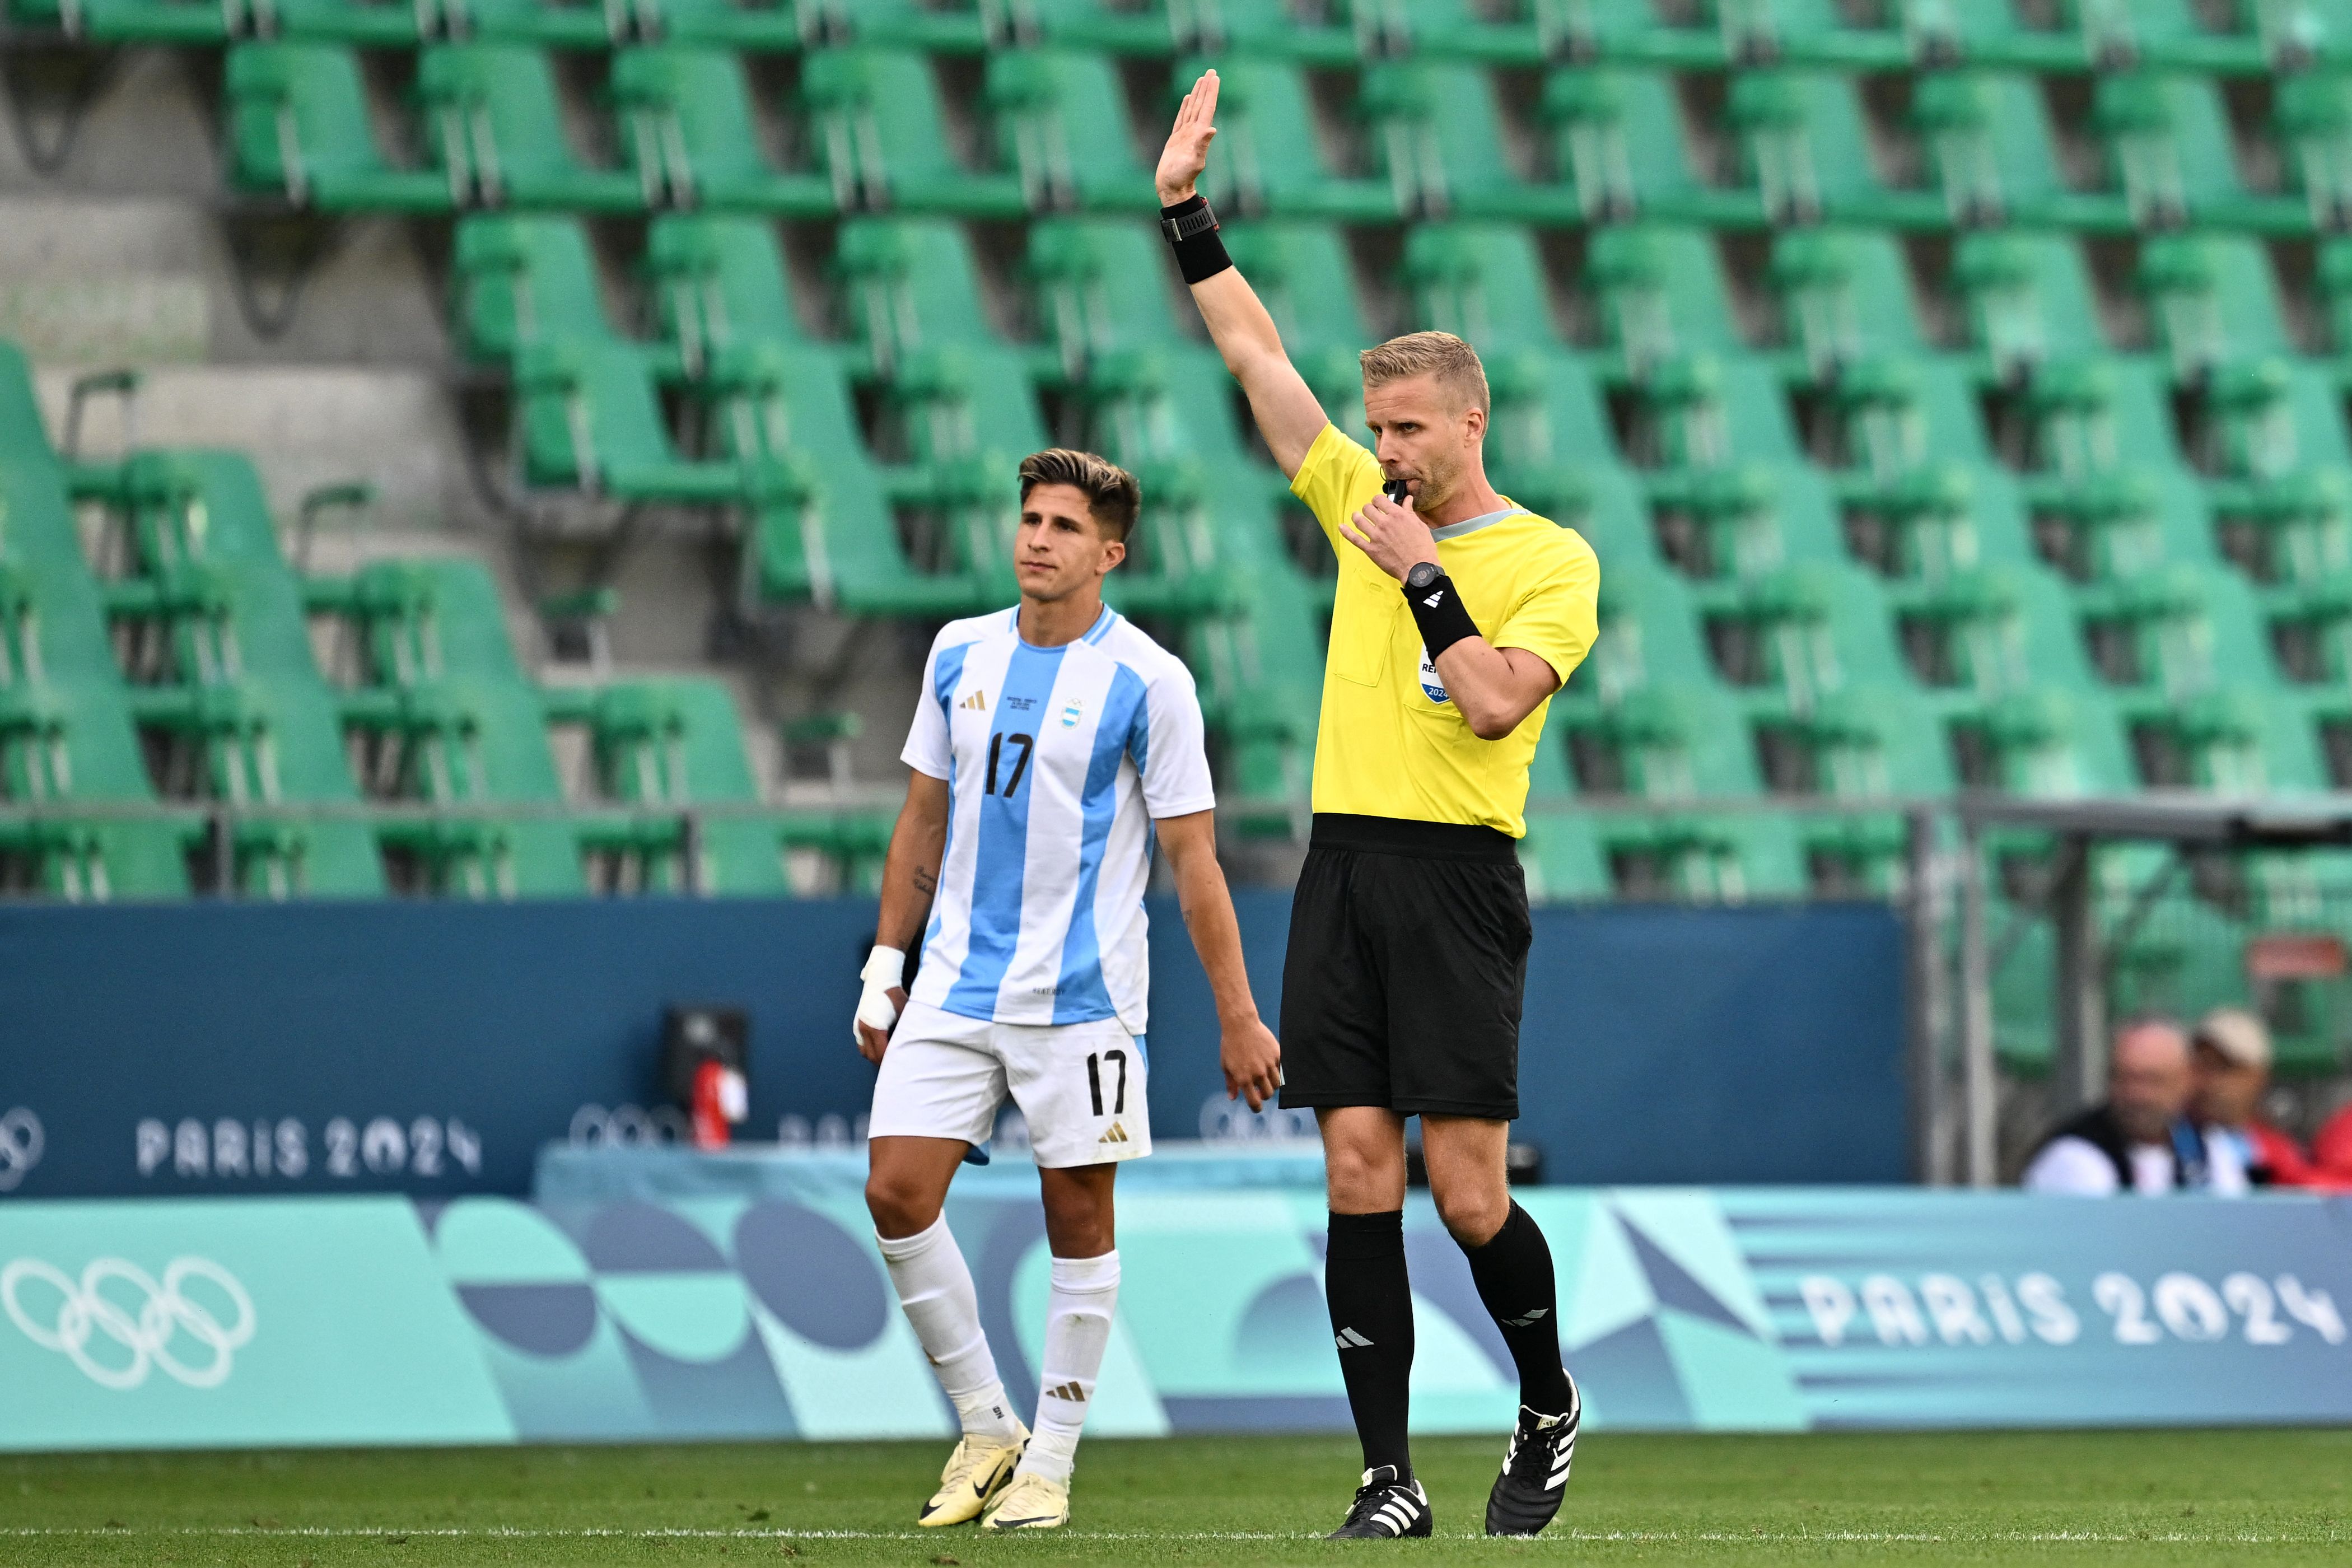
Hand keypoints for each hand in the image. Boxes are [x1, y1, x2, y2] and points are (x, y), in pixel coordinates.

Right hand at [854, 987, 905, 1064]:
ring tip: (888, 1056)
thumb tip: (912, 1045)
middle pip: (872, 1056)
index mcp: (876, 1028)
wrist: (879, 981)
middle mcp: (864, 1029)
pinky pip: (861, 1044)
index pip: (882, 1054)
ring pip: (865, 1052)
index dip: (891, 1061)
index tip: (902, 1063)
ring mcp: (858, 1027)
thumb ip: (905, 1030)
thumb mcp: (904, 1013)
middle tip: (897, 1063)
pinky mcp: (857, 1025)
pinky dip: (870, 1049)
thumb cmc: (895, 996)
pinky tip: (880, 1046)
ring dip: (875, 1056)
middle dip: (883, 1062)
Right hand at [1156, 68, 1218, 205]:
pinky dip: (1185, 107)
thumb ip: (1202, 145)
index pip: (1207, 108)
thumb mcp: (1193, 161)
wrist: (1172, 188)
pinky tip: (1188, 99)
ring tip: (1202, 80)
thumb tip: (1211, 129)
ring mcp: (1185, 135)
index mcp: (1199, 134)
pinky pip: (1181, 118)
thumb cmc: (1181, 178)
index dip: (1211, 92)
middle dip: (1207, 87)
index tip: (1215, 77)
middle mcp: (1194, 132)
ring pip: (1192, 108)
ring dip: (1198, 94)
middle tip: (1211, 71)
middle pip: (1202, 104)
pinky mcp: (1176, 139)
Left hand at [1220, 1015, 1282, 1112]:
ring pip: (1277, 1083)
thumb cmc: (1230, 1045)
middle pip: (1268, 1094)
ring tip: (1265, 1078)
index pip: (1255, 1102)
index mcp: (1244, 1079)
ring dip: (1271, 1084)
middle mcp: (1258, 1074)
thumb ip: (1231, 1084)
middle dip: (1264, 1095)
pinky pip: (1280, 1068)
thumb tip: (1233, 1098)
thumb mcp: (1226, 1066)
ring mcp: (1269, 1064)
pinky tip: (1268, 1064)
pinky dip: (1275, 1070)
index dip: (1256, 1108)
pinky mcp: (1277, 1054)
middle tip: (1260, 1090)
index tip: (1256, 1107)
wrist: (1240, 1024)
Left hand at [1338, 491, 1439, 583]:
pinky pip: (1354, 539)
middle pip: (1367, 508)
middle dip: (1368, 508)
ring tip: (1356, 516)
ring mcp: (1376, 537)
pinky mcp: (1371, 550)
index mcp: (1397, 515)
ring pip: (1359, 520)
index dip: (1378, 500)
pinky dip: (1346, 532)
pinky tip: (1341, 527)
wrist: (1418, 568)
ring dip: (1356, 516)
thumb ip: (1409, 511)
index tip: (1379, 504)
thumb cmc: (1422, 548)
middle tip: (1371, 512)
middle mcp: (1384, 523)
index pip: (1379, 500)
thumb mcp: (1419, 525)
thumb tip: (1407, 500)